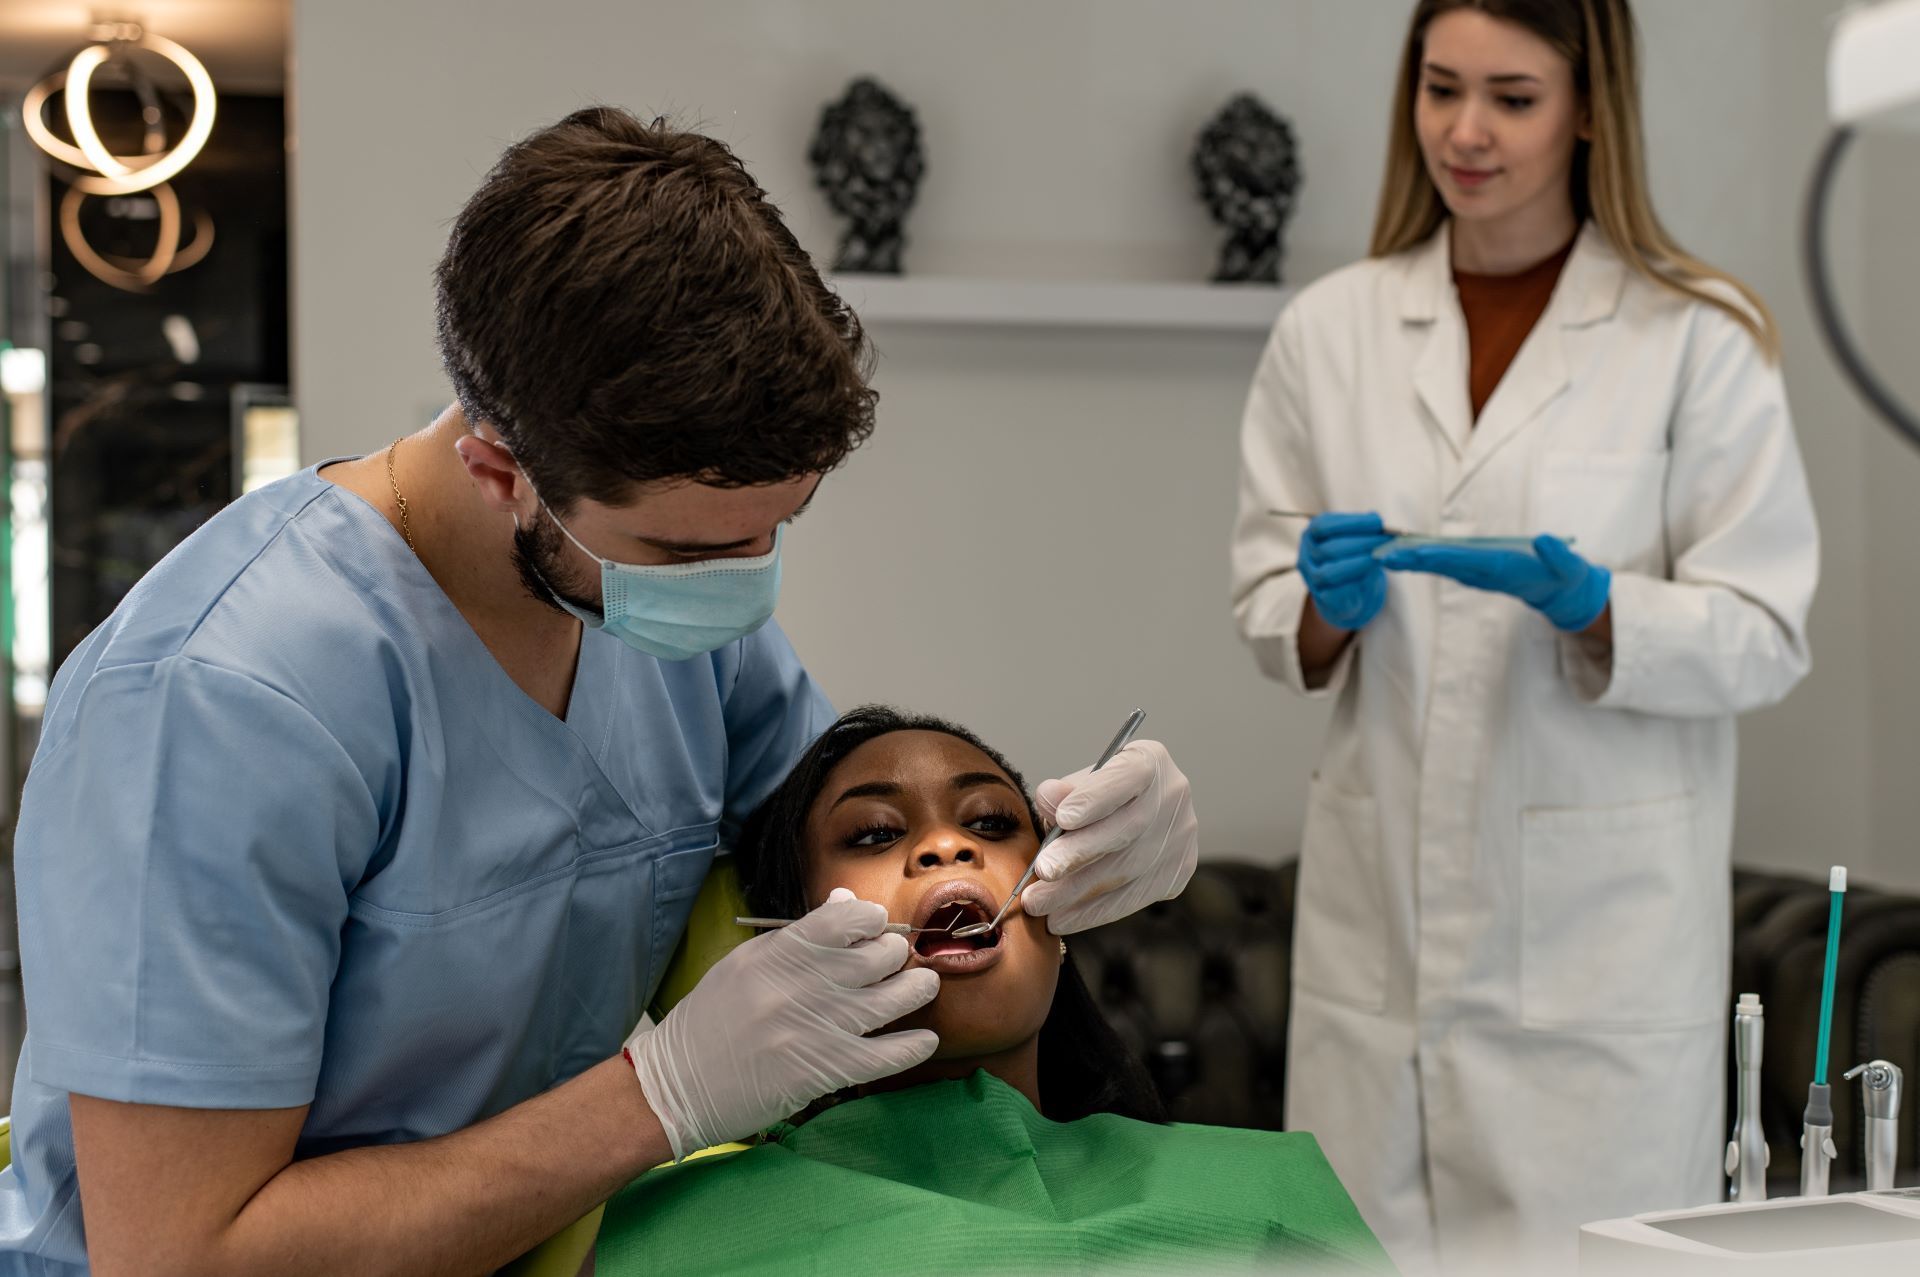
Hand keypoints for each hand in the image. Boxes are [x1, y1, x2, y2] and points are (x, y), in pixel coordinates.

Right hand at [625, 888, 938, 1159]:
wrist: (675, 1086)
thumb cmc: (710, 1020)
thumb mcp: (745, 963)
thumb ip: (800, 935)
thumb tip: (849, 902)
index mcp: (778, 952)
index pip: (847, 918)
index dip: (872, 919)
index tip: (877, 927)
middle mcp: (801, 985)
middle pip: (877, 956)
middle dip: (896, 954)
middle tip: (897, 962)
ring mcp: (816, 1029)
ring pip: (892, 999)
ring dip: (917, 990)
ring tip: (921, 987)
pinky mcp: (825, 1072)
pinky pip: (886, 1056)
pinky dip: (912, 1046)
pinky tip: (923, 1040)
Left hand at [1021, 740, 1197, 933]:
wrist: (1143, 813)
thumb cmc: (1102, 795)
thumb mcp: (1082, 782)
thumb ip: (1064, 791)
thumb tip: (1049, 798)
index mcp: (1148, 762)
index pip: (1124, 777)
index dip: (1094, 798)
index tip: (1062, 818)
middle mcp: (1173, 796)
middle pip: (1127, 830)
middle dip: (1080, 853)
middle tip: (1043, 870)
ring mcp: (1181, 837)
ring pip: (1128, 870)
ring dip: (1078, 891)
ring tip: (1039, 903)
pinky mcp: (1178, 872)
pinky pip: (1133, 897)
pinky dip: (1094, 911)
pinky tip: (1062, 918)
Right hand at [1298, 512, 1392, 631]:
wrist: (1349, 593)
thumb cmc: (1355, 558)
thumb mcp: (1360, 539)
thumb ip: (1369, 532)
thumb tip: (1383, 527)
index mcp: (1312, 534)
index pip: (1324, 526)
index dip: (1352, 523)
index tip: (1378, 522)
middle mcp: (1306, 555)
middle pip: (1328, 550)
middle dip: (1361, 544)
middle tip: (1386, 541)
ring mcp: (1311, 579)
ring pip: (1329, 573)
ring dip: (1359, 564)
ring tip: (1381, 558)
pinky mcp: (1322, 599)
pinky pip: (1337, 593)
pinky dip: (1356, 583)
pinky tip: (1372, 576)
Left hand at [1381, 534, 1610, 632]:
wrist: (1560, 594)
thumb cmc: (1564, 575)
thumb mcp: (1569, 566)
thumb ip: (1558, 554)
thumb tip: (1544, 539)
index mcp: (1503, 568)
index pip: (1467, 560)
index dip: (1441, 556)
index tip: (1417, 552)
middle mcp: (1485, 573)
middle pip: (1444, 565)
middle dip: (1415, 560)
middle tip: (1385, 556)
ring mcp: (1479, 574)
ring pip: (1441, 566)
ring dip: (1413, 561)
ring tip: (1385, 556)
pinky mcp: (1477, 571)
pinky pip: (1446, 565)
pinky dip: (1425, 559)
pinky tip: (1405, 556)